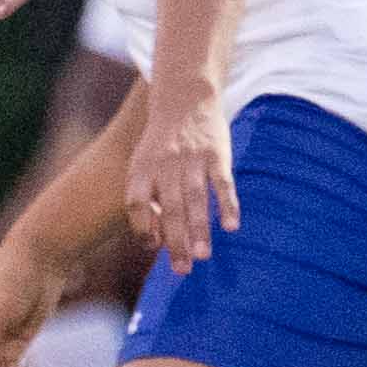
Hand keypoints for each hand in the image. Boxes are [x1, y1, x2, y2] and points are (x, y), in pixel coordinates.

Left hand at [125, 91, 238, 271]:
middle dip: (175, 242)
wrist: (184, 96)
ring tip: (202, 255)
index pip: (136, 203)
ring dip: (199, 229)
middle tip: (182, 269)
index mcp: (142, 168)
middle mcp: (165, 164)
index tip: (153, 247)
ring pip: (195, 199)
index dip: (142, 227)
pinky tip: (231, 227)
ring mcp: (191, 159)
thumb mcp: (142, 163)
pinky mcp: (216, 153)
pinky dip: (227, 205)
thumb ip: (146, 199)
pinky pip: (222, 182)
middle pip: (169, 208)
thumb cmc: (161, 143)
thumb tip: (156, 241)